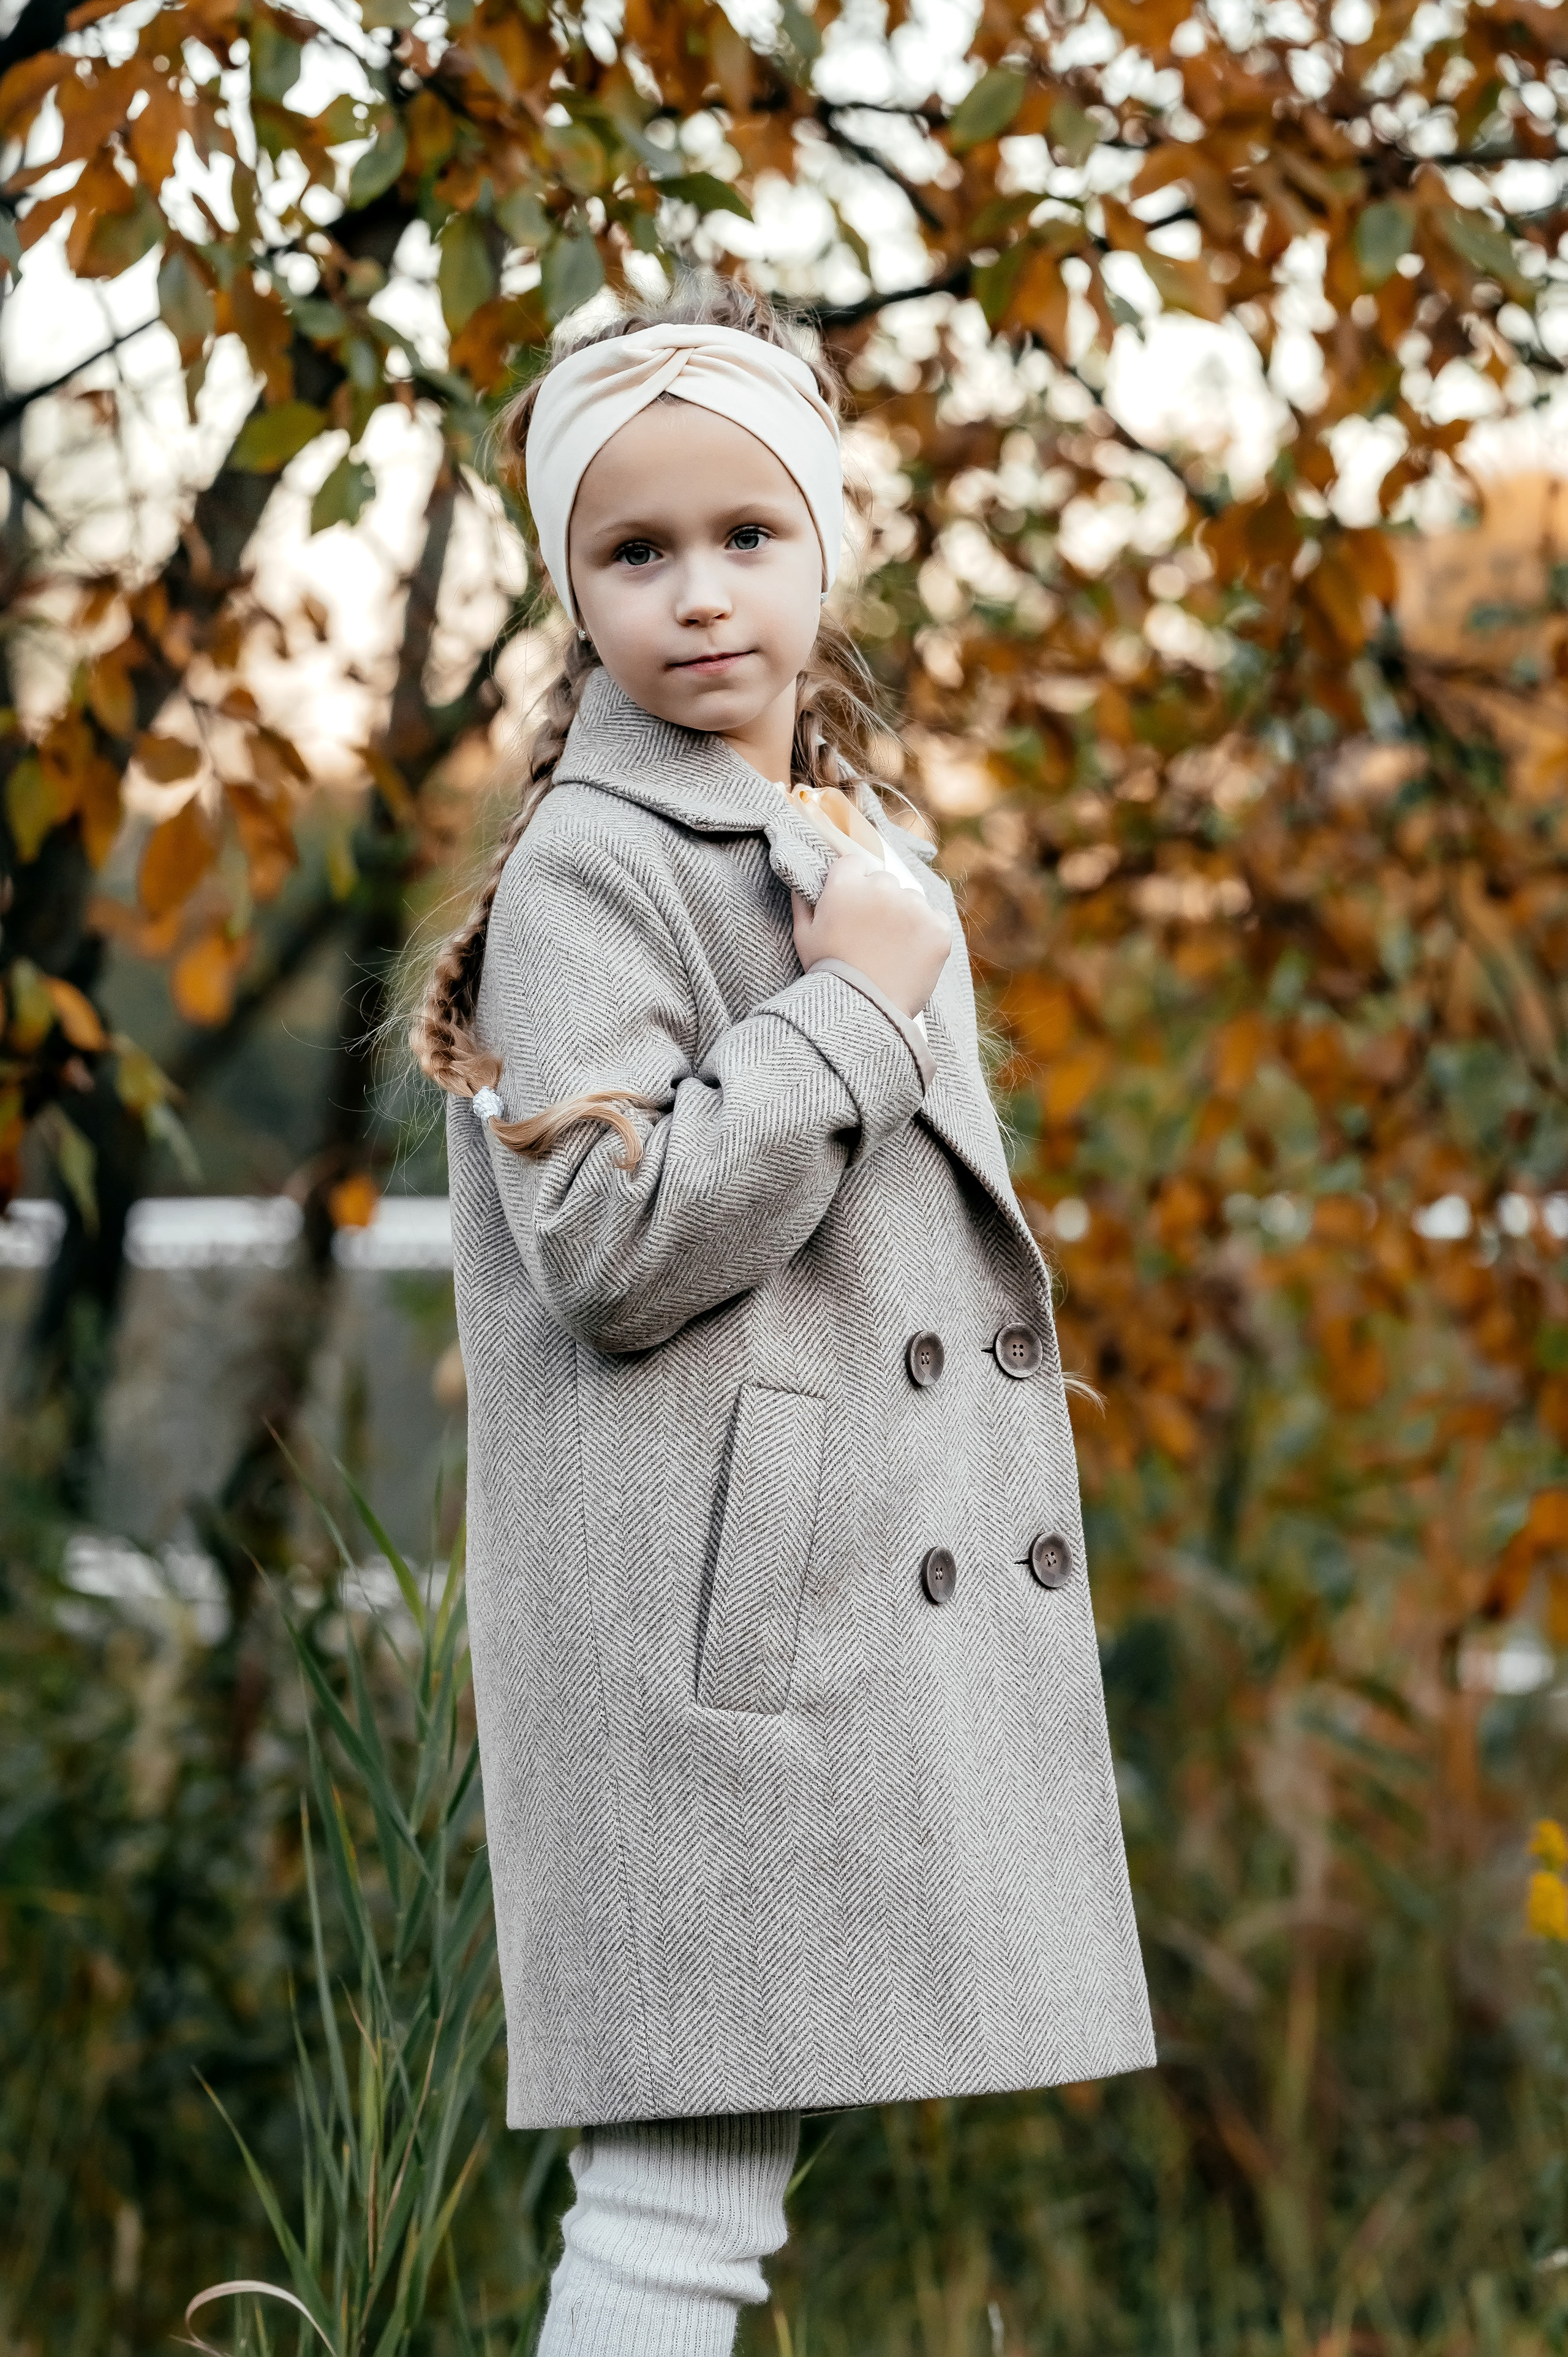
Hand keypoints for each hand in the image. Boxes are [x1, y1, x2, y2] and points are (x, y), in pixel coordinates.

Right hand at [791, 846, 951, 1019]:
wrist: (864, 1012)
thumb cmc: (828, 975)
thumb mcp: (803, 937)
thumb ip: (803, 902)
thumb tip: (801, 880)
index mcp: (846, 885)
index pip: (853, 863)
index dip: (851, 885)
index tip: (851, 908)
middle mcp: (882, 888)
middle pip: (884, 880)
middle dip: (879, 901)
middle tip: (871, 935)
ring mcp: (913, 907)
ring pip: (911, 899)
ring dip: (904, 917)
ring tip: (890, 950)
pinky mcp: (938, 928)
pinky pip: (935, 920)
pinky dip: (927, 936)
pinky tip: (910, 957)